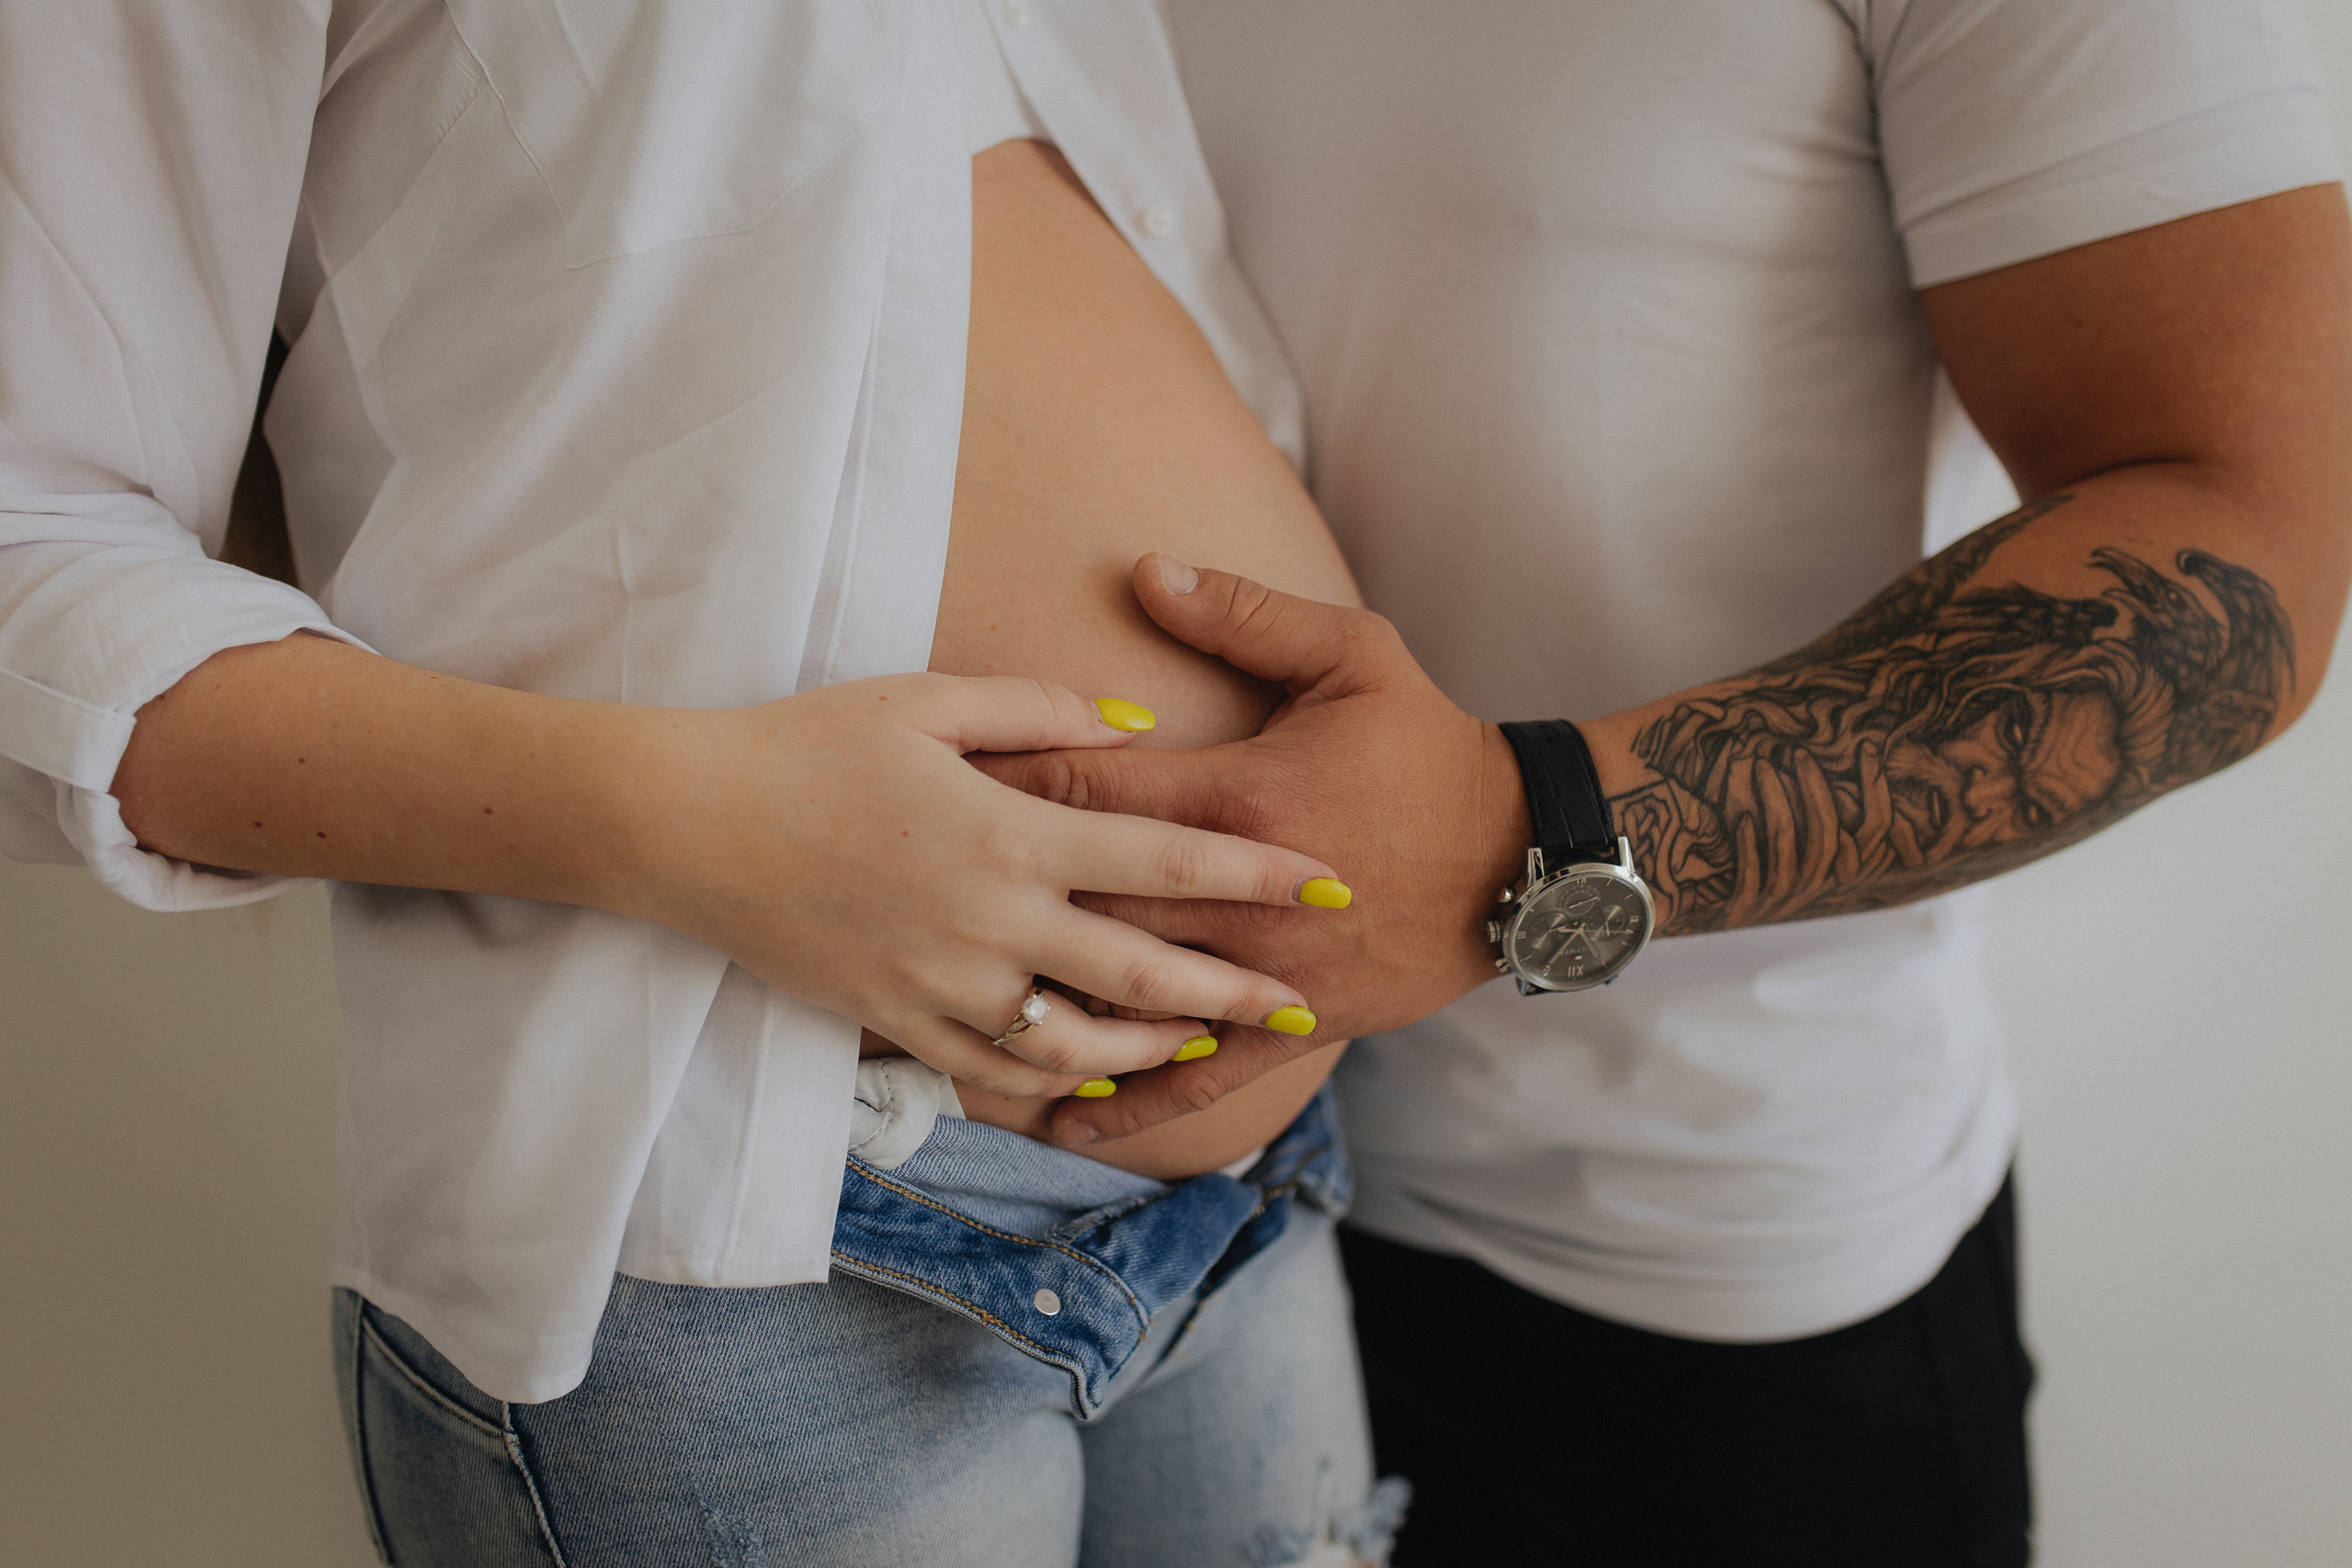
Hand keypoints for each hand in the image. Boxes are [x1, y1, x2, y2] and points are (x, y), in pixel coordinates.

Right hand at [630, 672, 1344, 1095]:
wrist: (690, 825)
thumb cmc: (809, 746)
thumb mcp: (926, 699)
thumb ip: (1040, 708)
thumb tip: (1137, 727)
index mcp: (1011, 833)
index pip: (1164, 861)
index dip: (1256, 876)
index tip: (1326, 882)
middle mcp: (991, 922)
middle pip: (1144, 974)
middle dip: (1234, 995)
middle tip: (1301, 1006)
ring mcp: (944, 985)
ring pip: (1078, 1045)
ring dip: (1156, 1054)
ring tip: (1210, 1048)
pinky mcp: (898, 1022)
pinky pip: (996, 1071)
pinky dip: (1059, 1083)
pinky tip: (1099, 1080)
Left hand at [973, 555, 1528, 1144]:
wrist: (1529, 855)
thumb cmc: (1433, 748)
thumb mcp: (1352, 655)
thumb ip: (1242, 615)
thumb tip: (1143, 569)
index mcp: (1237, 796)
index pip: (1088, 787)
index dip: (1003, 779)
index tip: (931, 782)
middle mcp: (1238, 894)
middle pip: (1085, 894)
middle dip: (996, 894)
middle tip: (901, 897)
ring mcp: (1265, 968)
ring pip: (1129, 992)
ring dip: (1042, 1002)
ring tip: (946, 1012)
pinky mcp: (1300, 1022)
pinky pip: (1202, 1076)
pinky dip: (1132, 1102)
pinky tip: (1064, 1122)